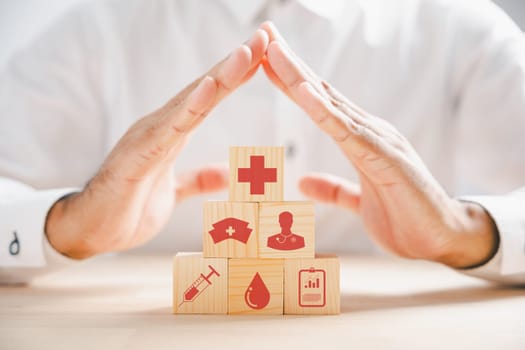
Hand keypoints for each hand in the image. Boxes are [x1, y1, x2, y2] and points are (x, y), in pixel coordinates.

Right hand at [45, 29, 269, 258]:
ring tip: (246, 51)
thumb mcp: (174, 193)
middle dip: (236, 63)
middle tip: (265, 36)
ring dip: (220, 75)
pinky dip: (191, 106)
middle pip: (205, 90)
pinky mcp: (139, 154)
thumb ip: (198, 180)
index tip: (265, 54)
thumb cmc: (128, 209)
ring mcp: (149, 137)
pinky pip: (170, 128)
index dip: (237, 76)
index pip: (210, 99)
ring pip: (192, 102)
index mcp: (171, 133)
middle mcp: (162, 127)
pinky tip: (210, 86)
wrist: (90, 231)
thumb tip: (226, 175)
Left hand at [260, 22, 497, 267]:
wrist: (444, 239)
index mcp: (360, 139)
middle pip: (321, 93)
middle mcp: (368, 131)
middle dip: (290, 64)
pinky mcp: (386, 158)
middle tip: (264, 33)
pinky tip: (303, 91)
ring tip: (274, 51)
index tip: (265, 58)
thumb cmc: (405, 217)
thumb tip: (303, 182)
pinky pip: (348, 132)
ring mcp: (378, 141)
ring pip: (331, 104)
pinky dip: (323, 110)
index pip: (320, 103)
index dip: (291, 80)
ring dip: (300, 77)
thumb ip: (334, 190)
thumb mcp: (358, 202)